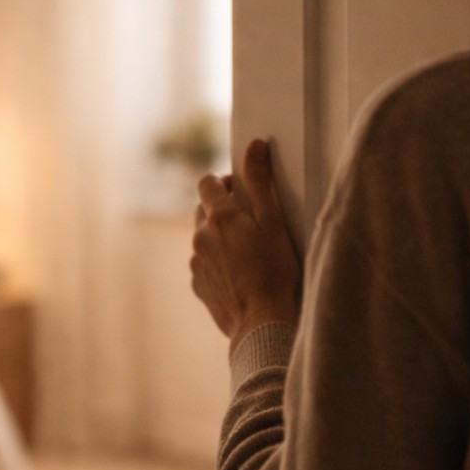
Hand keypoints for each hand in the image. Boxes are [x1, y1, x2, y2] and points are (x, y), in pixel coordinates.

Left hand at [190, 138, 301, 352]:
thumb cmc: (274, 271)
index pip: (207, 183)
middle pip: (203, 209)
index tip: (242, 190)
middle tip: (250, 220)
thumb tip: (254, 146)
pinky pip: (204, 263)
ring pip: (203, 237)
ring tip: (248, 251)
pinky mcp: (198, 284)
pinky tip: (240, 273)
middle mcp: (200, 236)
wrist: (260, 323)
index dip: (225, 182)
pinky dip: (217, 262)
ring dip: (219, 237)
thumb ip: (260, 182)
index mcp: (218, 217)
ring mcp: (196, 262)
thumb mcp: (273, 222)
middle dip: (222, 208)